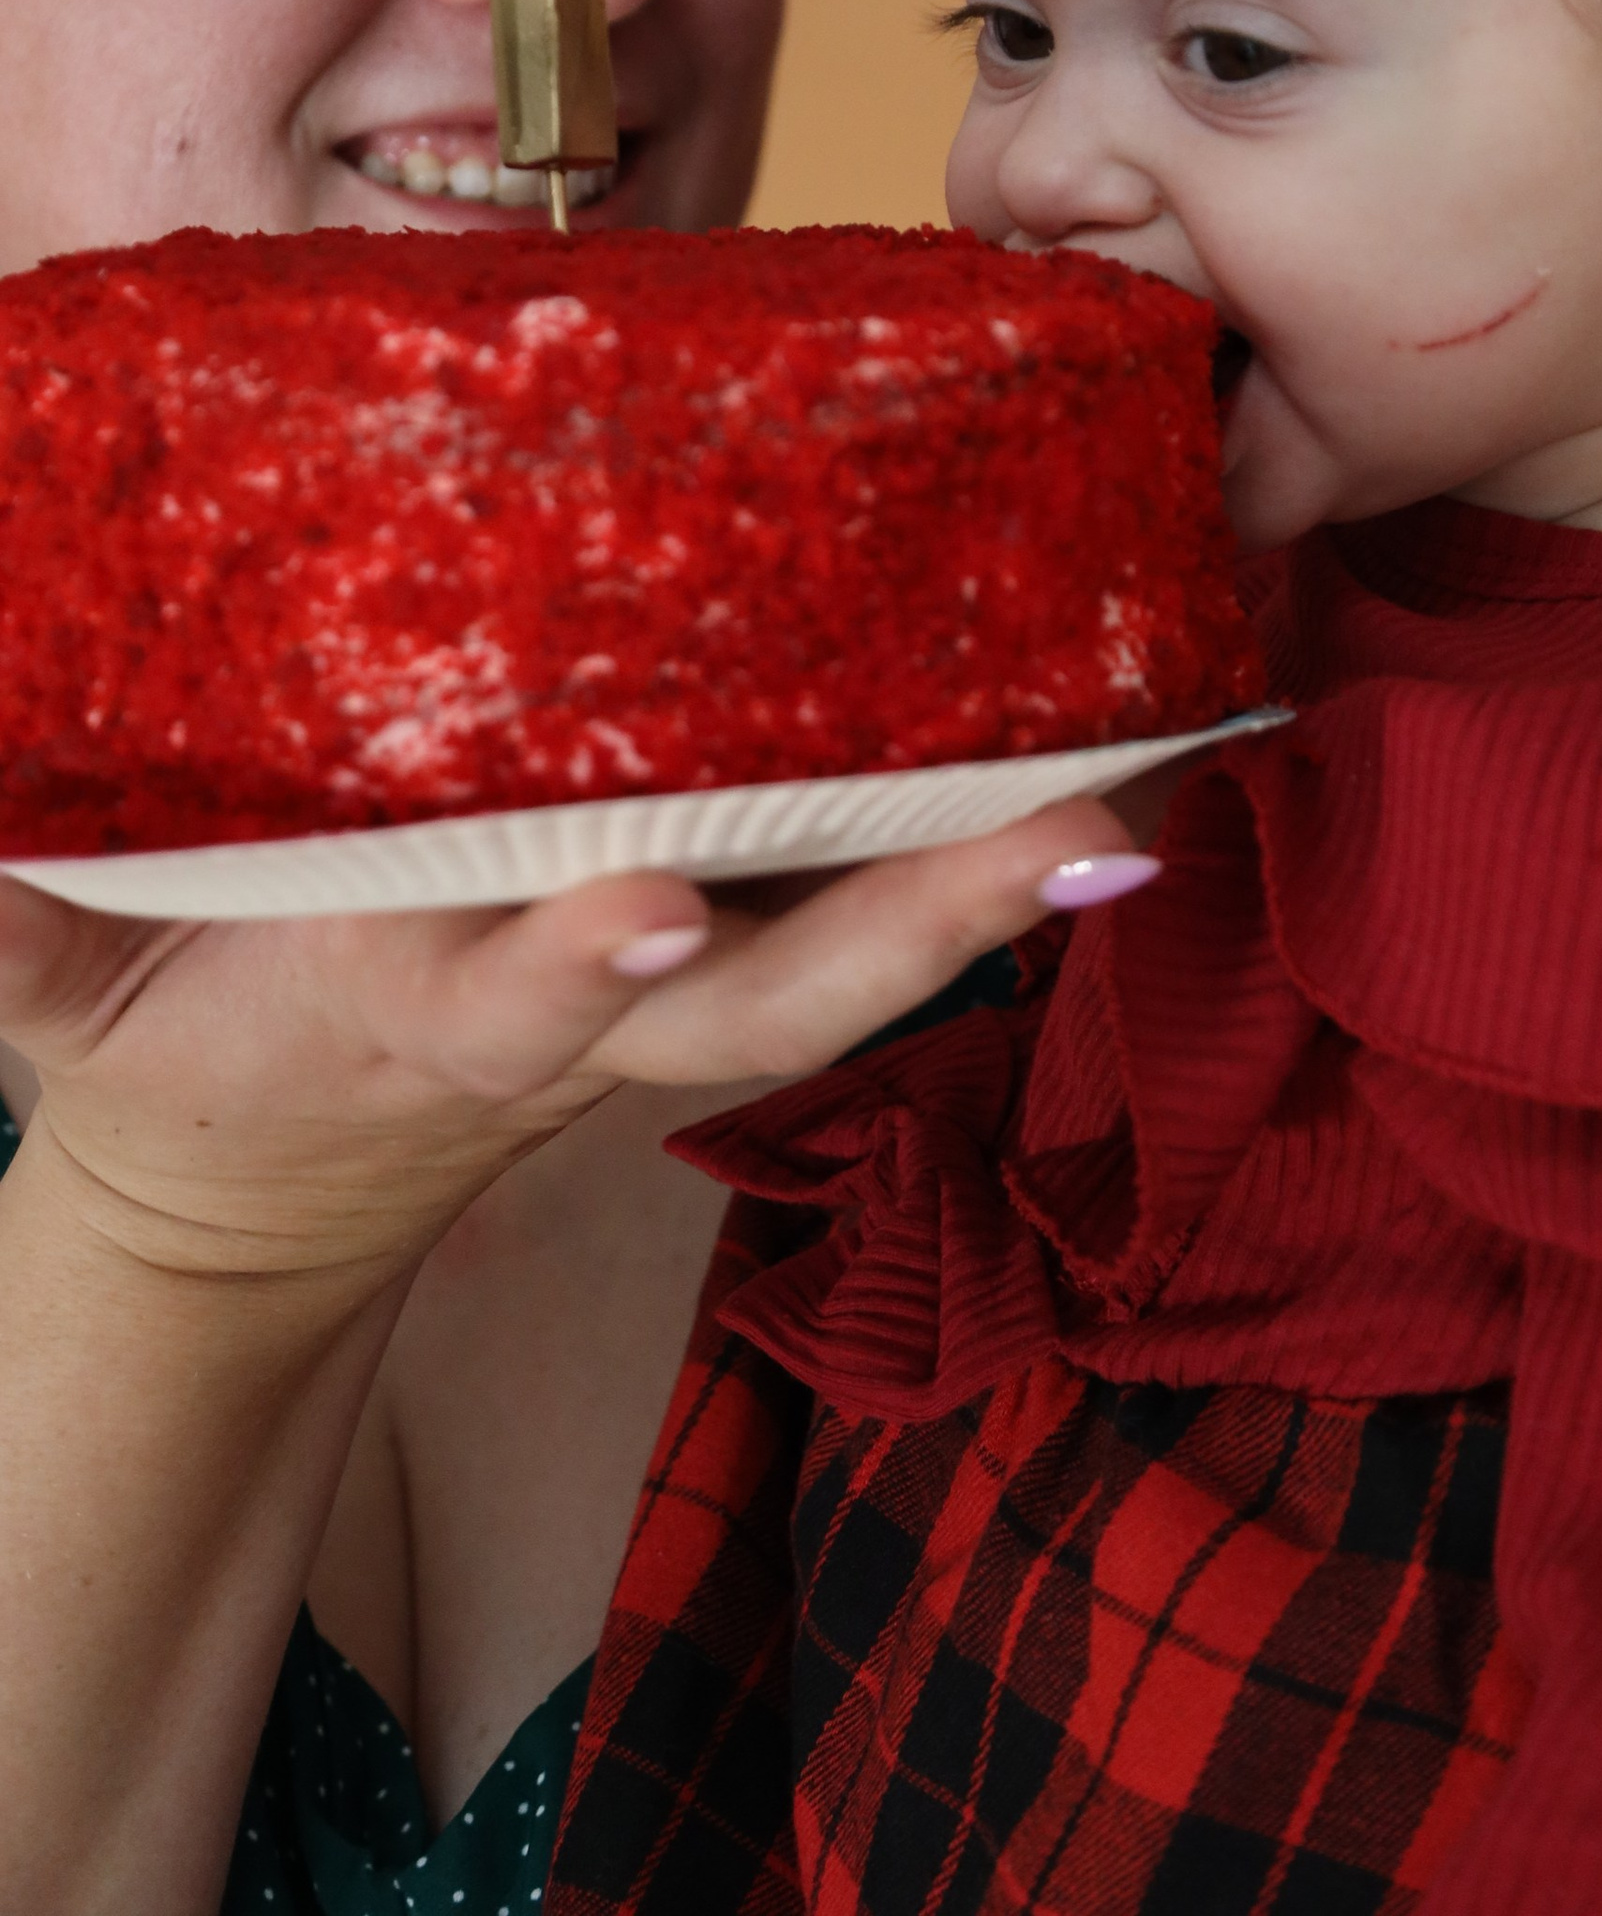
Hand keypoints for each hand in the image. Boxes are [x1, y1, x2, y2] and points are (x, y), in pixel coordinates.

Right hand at [0, 792, 1133, 1291]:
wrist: (271, 1181)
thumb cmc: (183, 1042)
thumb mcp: (73, 997)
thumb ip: (24, 922)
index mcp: (425, 1013)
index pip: (513, 1001)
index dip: (573, 963)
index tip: (647, 908)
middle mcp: (591, 1006)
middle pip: (775, 991)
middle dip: (916, 926)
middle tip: (1070, 839)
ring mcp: (677, 991)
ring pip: (857, 950)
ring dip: (999, 884)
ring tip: (1148, 788)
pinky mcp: (724, 948)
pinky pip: (864, 901)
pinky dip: (983, 854)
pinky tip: (1113, 761)